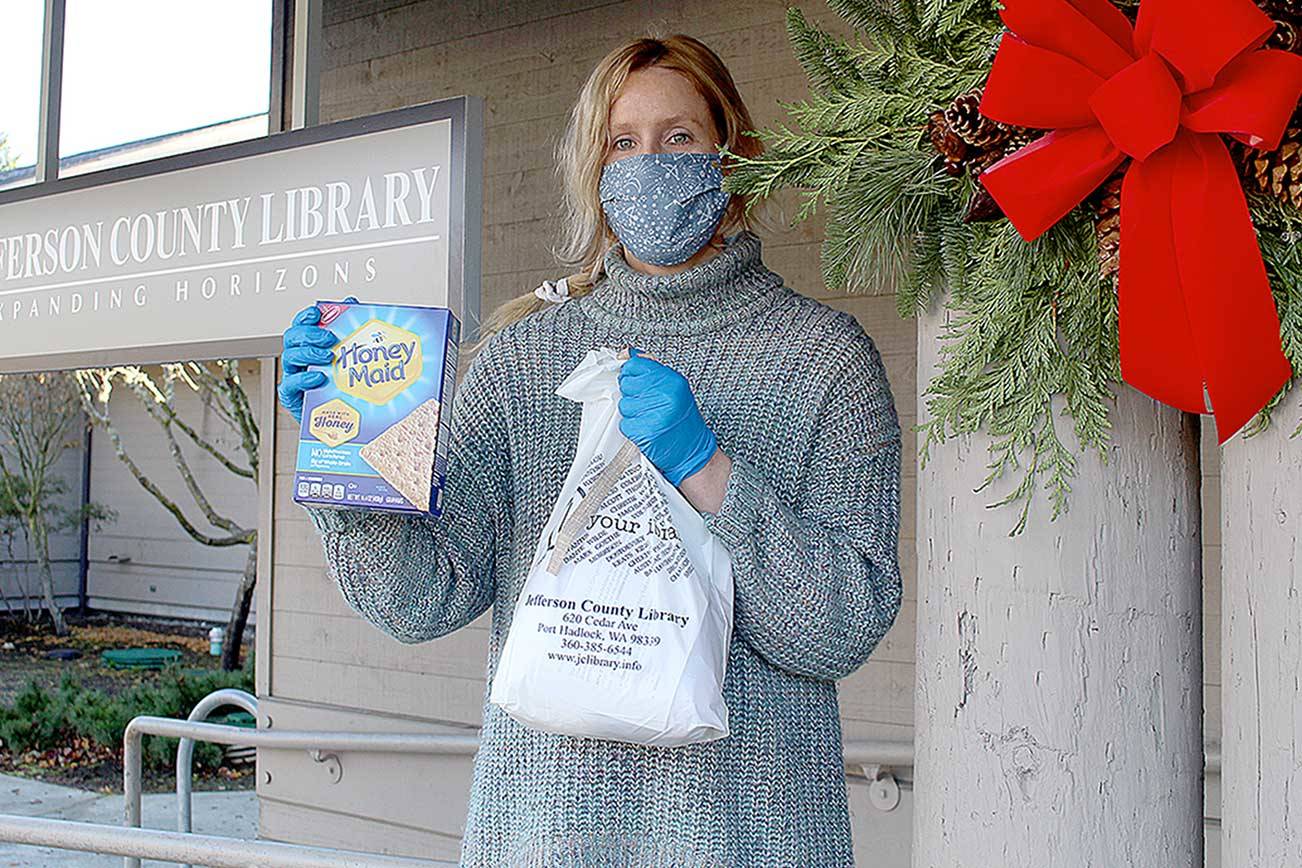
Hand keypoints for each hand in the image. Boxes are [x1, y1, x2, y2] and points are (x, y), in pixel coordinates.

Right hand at [277, 295, 357, 421]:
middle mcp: (298, 359)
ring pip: (290, 357)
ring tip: (328, 356)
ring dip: (309, 353)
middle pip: (292, 338)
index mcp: (308, 346)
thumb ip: (347, 328)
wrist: (337, 418)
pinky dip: (304, 379)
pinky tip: (319, 377)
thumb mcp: (346, 355)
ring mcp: (293, 376)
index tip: (316, 312)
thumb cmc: (339, 384)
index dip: (305, 317)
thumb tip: (351, 301)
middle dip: (309, 334)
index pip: (301, 325)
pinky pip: (291, 384)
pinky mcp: (292, 395)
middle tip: (329, 338)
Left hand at [617, 347, 717, 485]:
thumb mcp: (674, 388)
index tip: (634, 380)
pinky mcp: (645, 433)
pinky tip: (646, 429)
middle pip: (626, 385)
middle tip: (646, 403)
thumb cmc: (683, 420)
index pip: (635, 365)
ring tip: (648, 417)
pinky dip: (631, 428)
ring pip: (623, 405)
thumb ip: (652, 370)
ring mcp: (655, 414)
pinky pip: (624, 424)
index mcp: (672, 380)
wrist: (693, 451)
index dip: (630, 373)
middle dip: (631, 394)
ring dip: (631, 413)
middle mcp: (665, 395)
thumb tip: (626, 354)